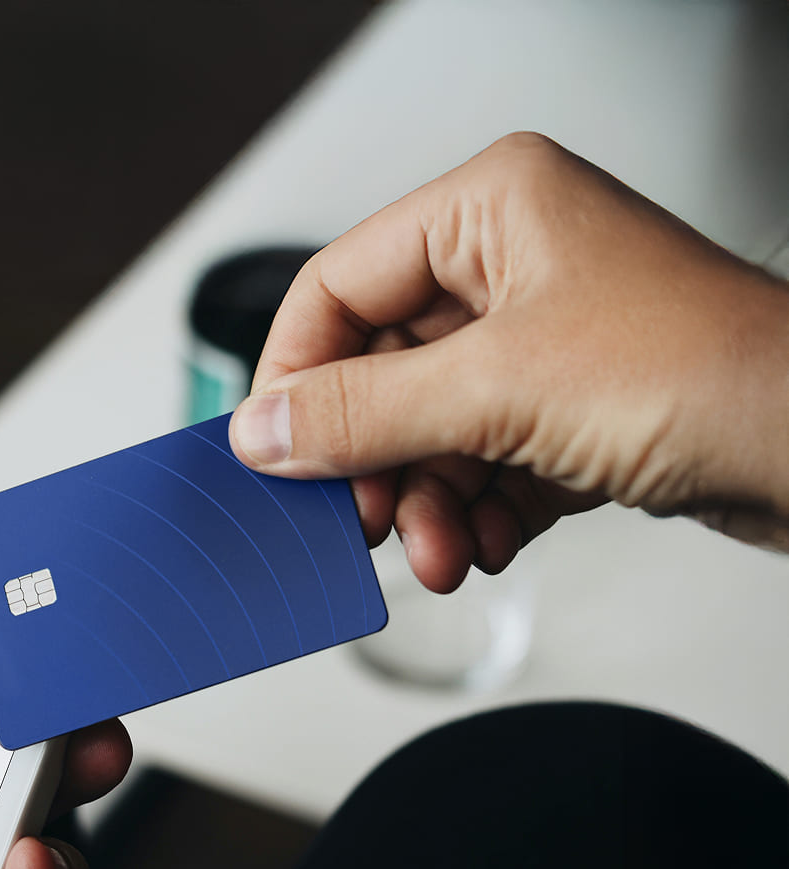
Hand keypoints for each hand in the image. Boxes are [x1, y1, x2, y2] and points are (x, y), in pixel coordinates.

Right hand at [229, 132, 788, 592]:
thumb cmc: (713, 374)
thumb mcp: (500, 391)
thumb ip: (363, 414)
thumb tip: (260, 430)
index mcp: (490, 209)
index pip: (338, 286)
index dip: (296, 375)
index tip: (273, 451)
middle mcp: (513, 263)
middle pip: (381, 369)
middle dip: (375, 462)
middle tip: (362, 520)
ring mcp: (545, 337)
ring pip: (428, 427)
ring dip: (425, 503)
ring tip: (441, 553)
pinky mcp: (571, 406)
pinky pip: (480, 461)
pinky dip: (475, 512)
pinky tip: (491, 543)